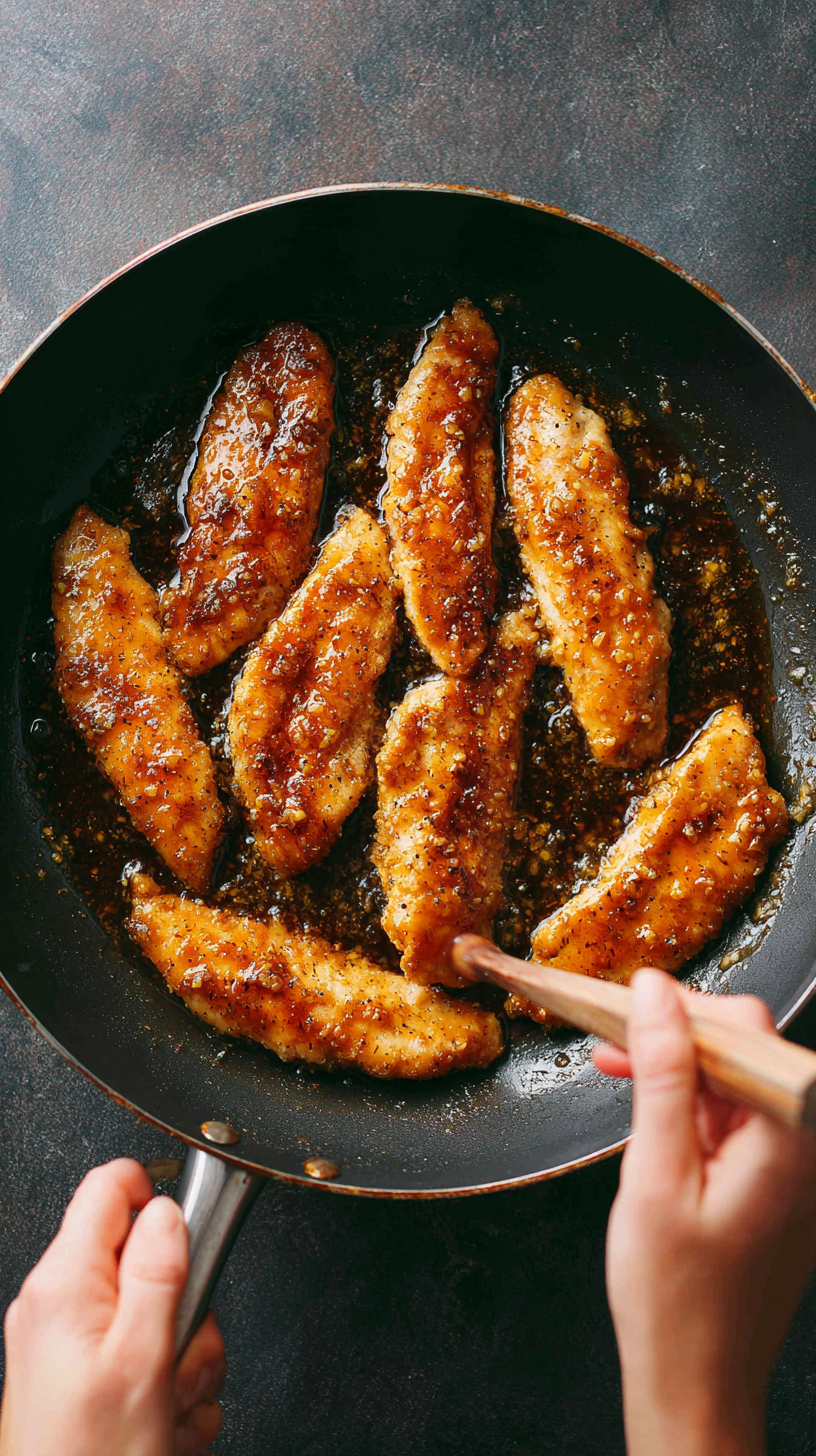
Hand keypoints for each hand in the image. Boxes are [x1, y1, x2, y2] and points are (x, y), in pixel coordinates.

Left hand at [0, 1159, 224, 1455]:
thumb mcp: (141, 1359)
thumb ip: (157, 1271)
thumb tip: (168, 1208)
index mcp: (63, 1283)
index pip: (111, 1185)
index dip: (158, 1196)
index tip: (189, 1236)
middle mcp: (56, 1304)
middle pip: (146, 1255)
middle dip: (185, 1304)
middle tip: (179, 1355)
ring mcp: (67, 1342)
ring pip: (156, 1310)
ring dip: (184, 1356)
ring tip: (171, 1403)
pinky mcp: (81, 1376)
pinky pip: (144, 1353)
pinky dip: (167, 1386)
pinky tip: (164, 1421)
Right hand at [595, 970, 815, 1455]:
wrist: (695, 1384)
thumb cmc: (674, 1299)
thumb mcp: (655, 1174)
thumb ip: (661, 1075)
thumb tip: (656, 994)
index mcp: (788, 1139)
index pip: (746, 1029)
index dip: (681, 1007)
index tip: (625, 1004)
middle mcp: (806, 1147)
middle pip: (744, 1050)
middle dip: (674, 1036)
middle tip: (609, 1037)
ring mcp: (796, 1168)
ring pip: (735, 1082)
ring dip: (676, 1069)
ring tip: (614, 1067)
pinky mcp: (778, 1183)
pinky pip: (736, 1119)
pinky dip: (689, 1106)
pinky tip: (645, 1107)